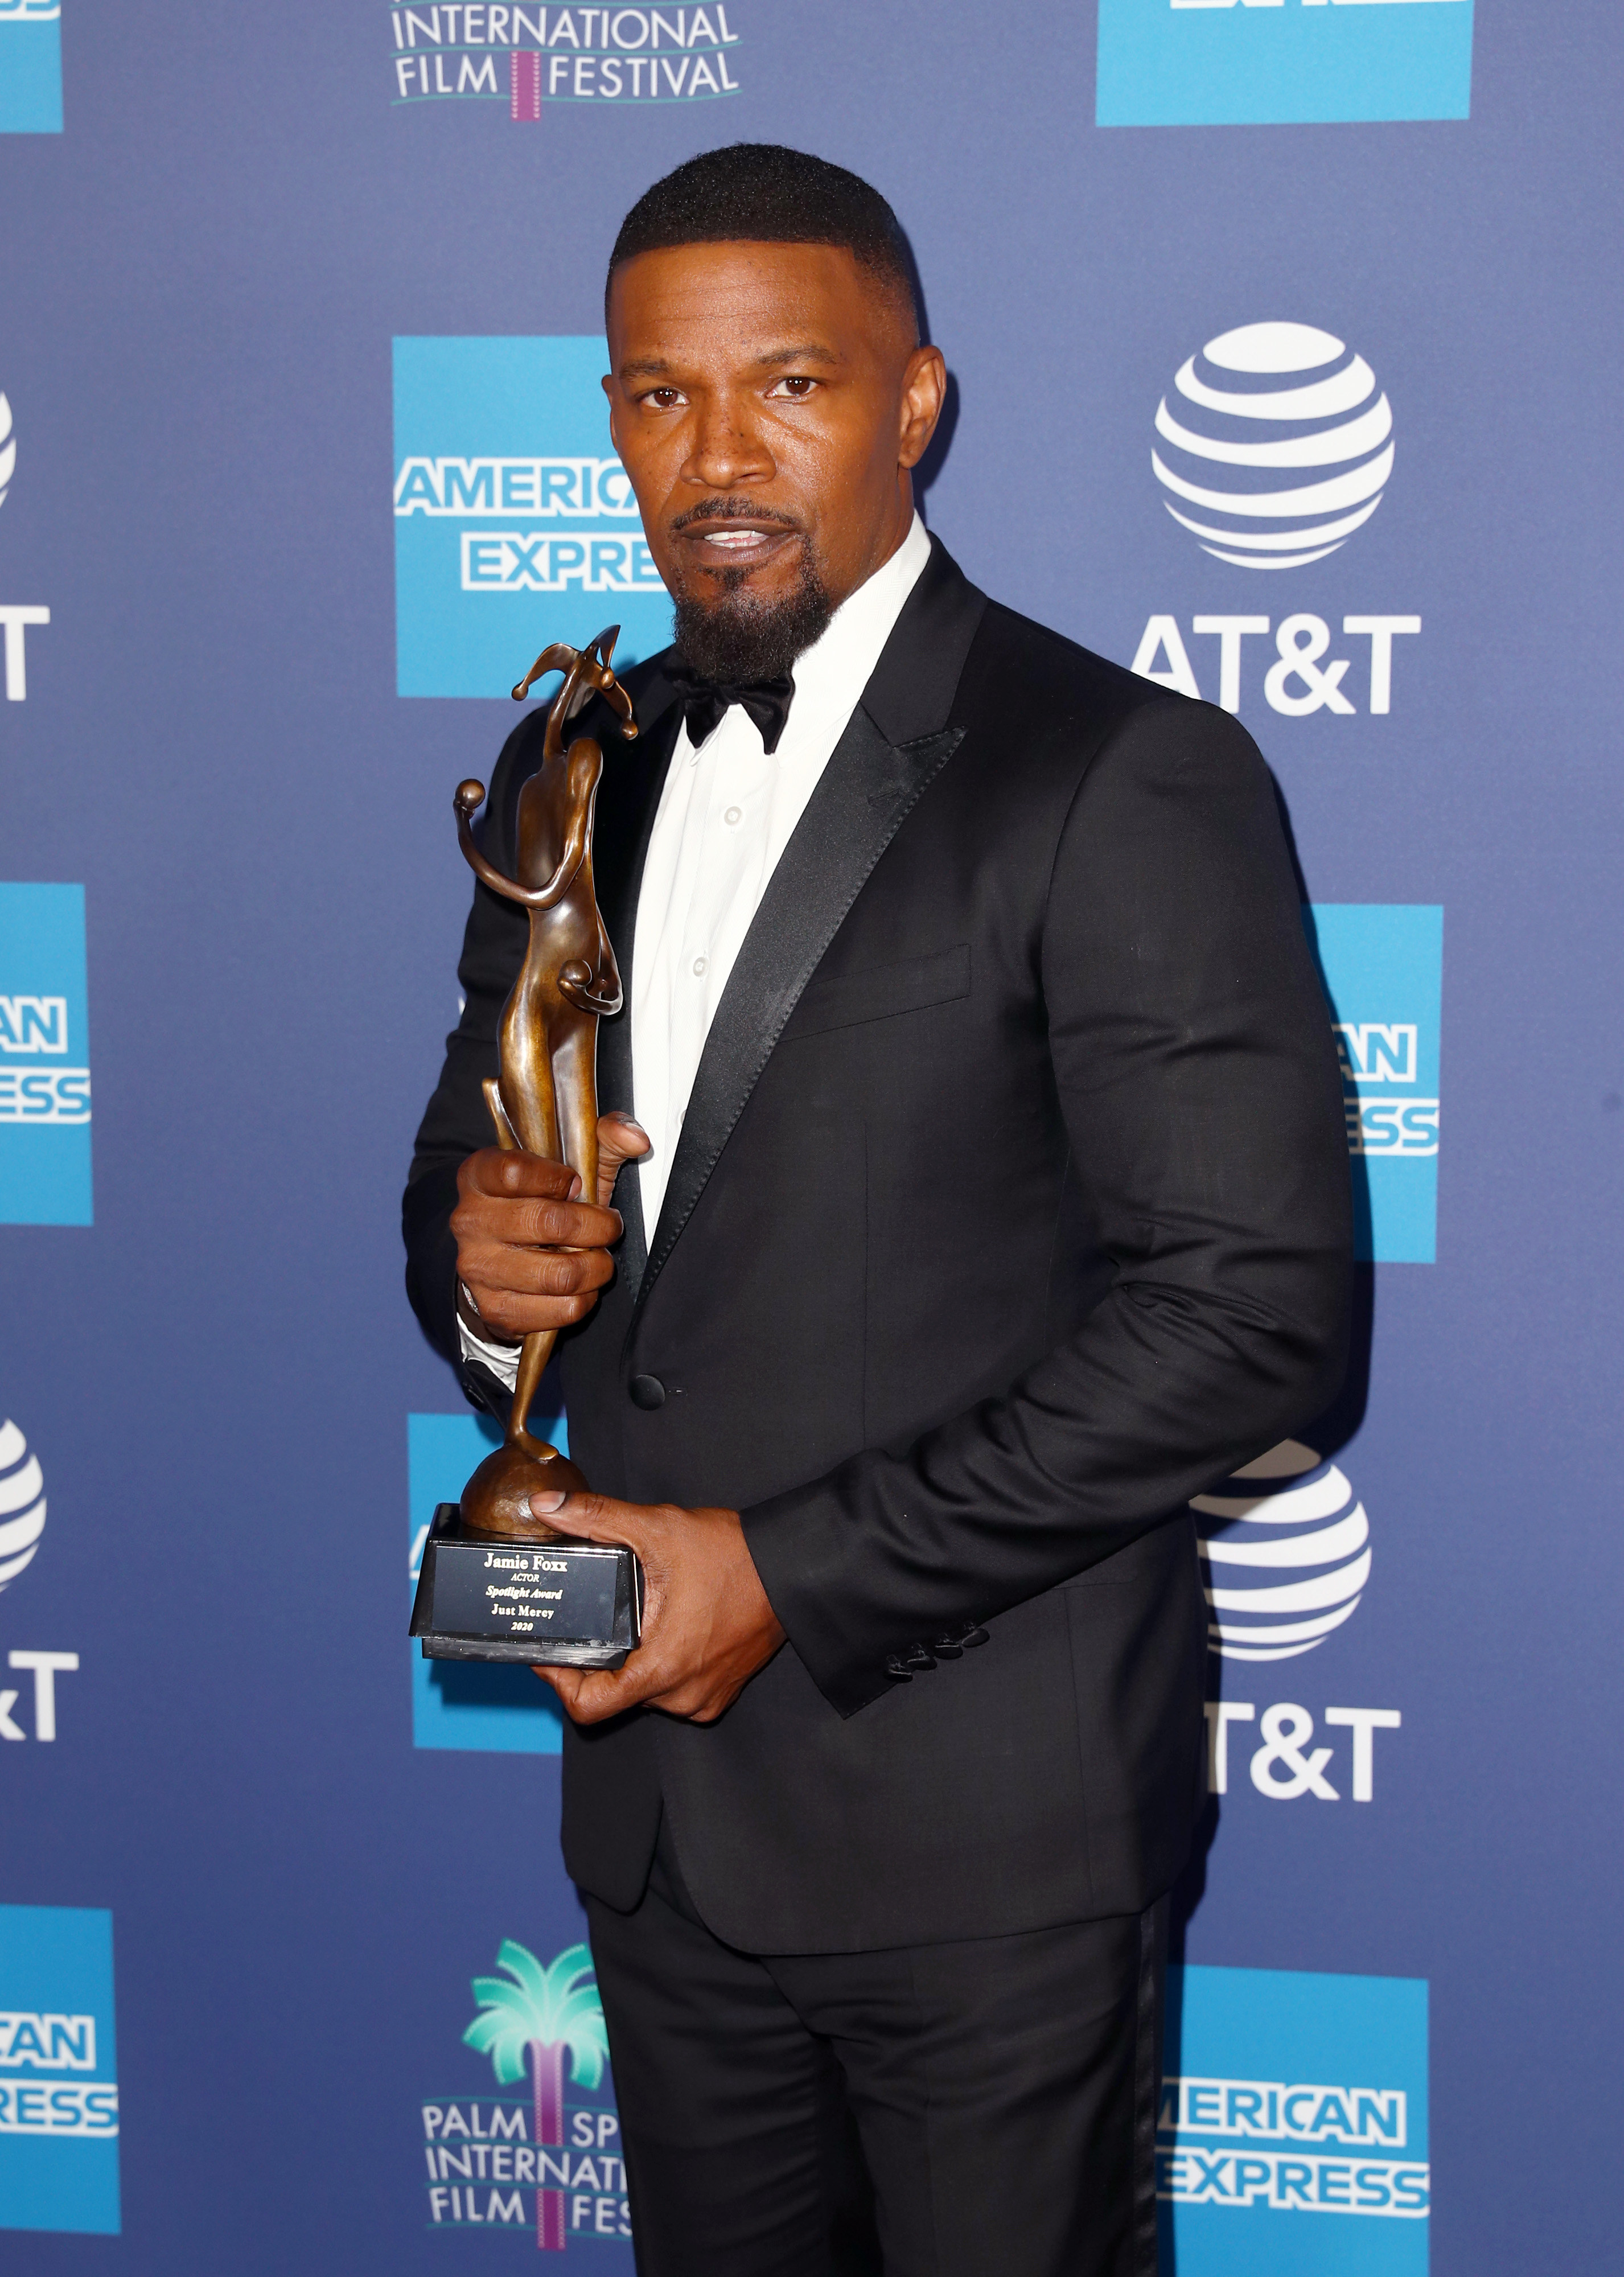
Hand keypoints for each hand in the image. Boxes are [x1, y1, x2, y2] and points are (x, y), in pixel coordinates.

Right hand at [452, 1112, 649, 1340]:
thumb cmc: (539, 1204)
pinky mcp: (497, 1309)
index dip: (559, 1179)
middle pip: (548, 1223)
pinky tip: (581, 1285)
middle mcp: (470, 1221)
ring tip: (598, 1257)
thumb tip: (635, 1138)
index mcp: (479, 1175)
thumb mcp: (568, 1164)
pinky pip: (561, 1310)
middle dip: (596, 1227)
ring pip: (560, 1273)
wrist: (500, 1260)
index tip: (577, 1185)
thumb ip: (604, 1140)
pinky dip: (585, 1299)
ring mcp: (479, 1269)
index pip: (515, 1172)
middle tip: (607, 1227)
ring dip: (596, 1267)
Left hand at [529, 1491, 785, 1723]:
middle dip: (601, 1656)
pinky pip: (675, 1688)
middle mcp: (680, 1694)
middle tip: (596, 1617)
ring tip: (639, 1615)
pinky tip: (671, 1626)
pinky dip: (664, 1662)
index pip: (588, 1705)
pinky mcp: (720, 1692)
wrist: (795, 1569)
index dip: (559, 1682)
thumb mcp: (657, 1528)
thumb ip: (596, 1518)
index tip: (552, 1653)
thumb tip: (547, 1507)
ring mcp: (703, 1697)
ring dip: (635, 1658)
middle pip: (615, 1693)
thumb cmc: (735, 1556)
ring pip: (645, 1690)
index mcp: (661, 1667)